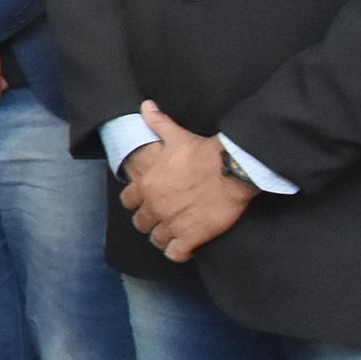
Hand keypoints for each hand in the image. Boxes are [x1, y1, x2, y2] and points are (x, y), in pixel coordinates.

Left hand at [119, 102, 255, 261]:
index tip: (148, 201)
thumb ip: (158, 123)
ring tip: (174, 233)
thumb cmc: (203, 153)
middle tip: (164, 218)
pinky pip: (176, 254)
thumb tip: (146, 106)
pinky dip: (179, 253)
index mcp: (146, 185)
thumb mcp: (176, 136)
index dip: (137, 202)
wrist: (232, 171)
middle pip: (141, 223)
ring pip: (156, 239)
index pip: (128, 201)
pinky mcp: (191, 237)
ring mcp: (172, 224)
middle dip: (150, 221)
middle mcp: (154, 207)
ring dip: (164, 237)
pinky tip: (187, 247)